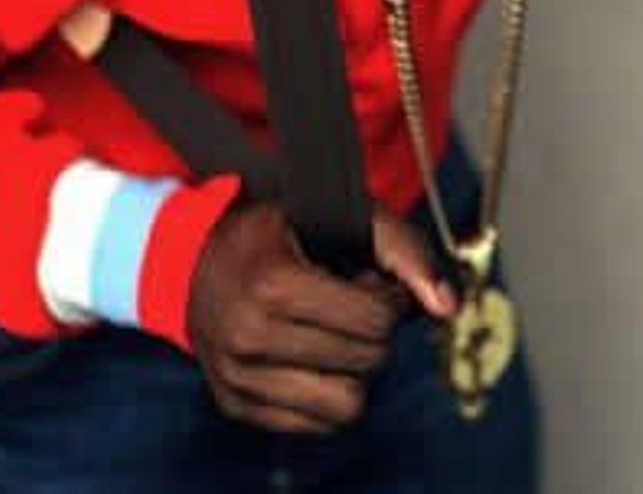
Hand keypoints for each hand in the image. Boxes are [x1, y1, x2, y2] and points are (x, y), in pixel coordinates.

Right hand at [187, 199, 456, 434]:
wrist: (194, 256)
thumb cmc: (280, 229)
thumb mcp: (338, 216)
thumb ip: (402, 248)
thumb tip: (448, 306)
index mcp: (272, 284)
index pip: (373, 320)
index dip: (387, 300)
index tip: (370, 282)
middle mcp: (248, 336)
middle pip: (365, 361)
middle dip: (374, 332)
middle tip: (354, 303)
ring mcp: (237, 377)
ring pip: (346, 406)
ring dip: (355, 370)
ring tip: (336, 334)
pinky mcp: (234, 405)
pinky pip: (315, 425)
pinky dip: (327, 392)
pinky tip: (312, 354)